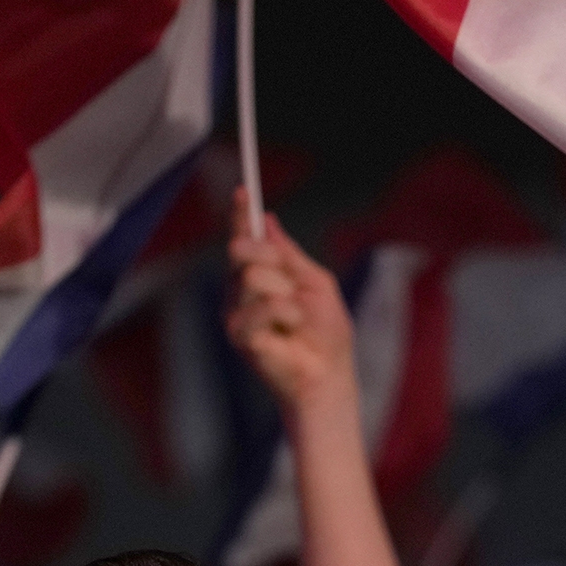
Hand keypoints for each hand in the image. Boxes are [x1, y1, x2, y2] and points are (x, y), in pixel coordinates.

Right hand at [226, 191, 356, 419]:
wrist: (328, 374)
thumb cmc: (325, 334)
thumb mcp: (315, 282)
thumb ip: (289, 253)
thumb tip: (268, 219)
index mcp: (260, 275)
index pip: (244, 237)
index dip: (241, 214)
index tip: (243, 190)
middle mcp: (240, 291)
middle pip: (242, 249)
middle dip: (272, 260)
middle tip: (292, 285)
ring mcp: (236, 312)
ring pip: (252, 276)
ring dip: (285, 294)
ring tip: (296, 319)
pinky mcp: (238, 334)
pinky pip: (260, 305)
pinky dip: (285, 314)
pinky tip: (291, 330)